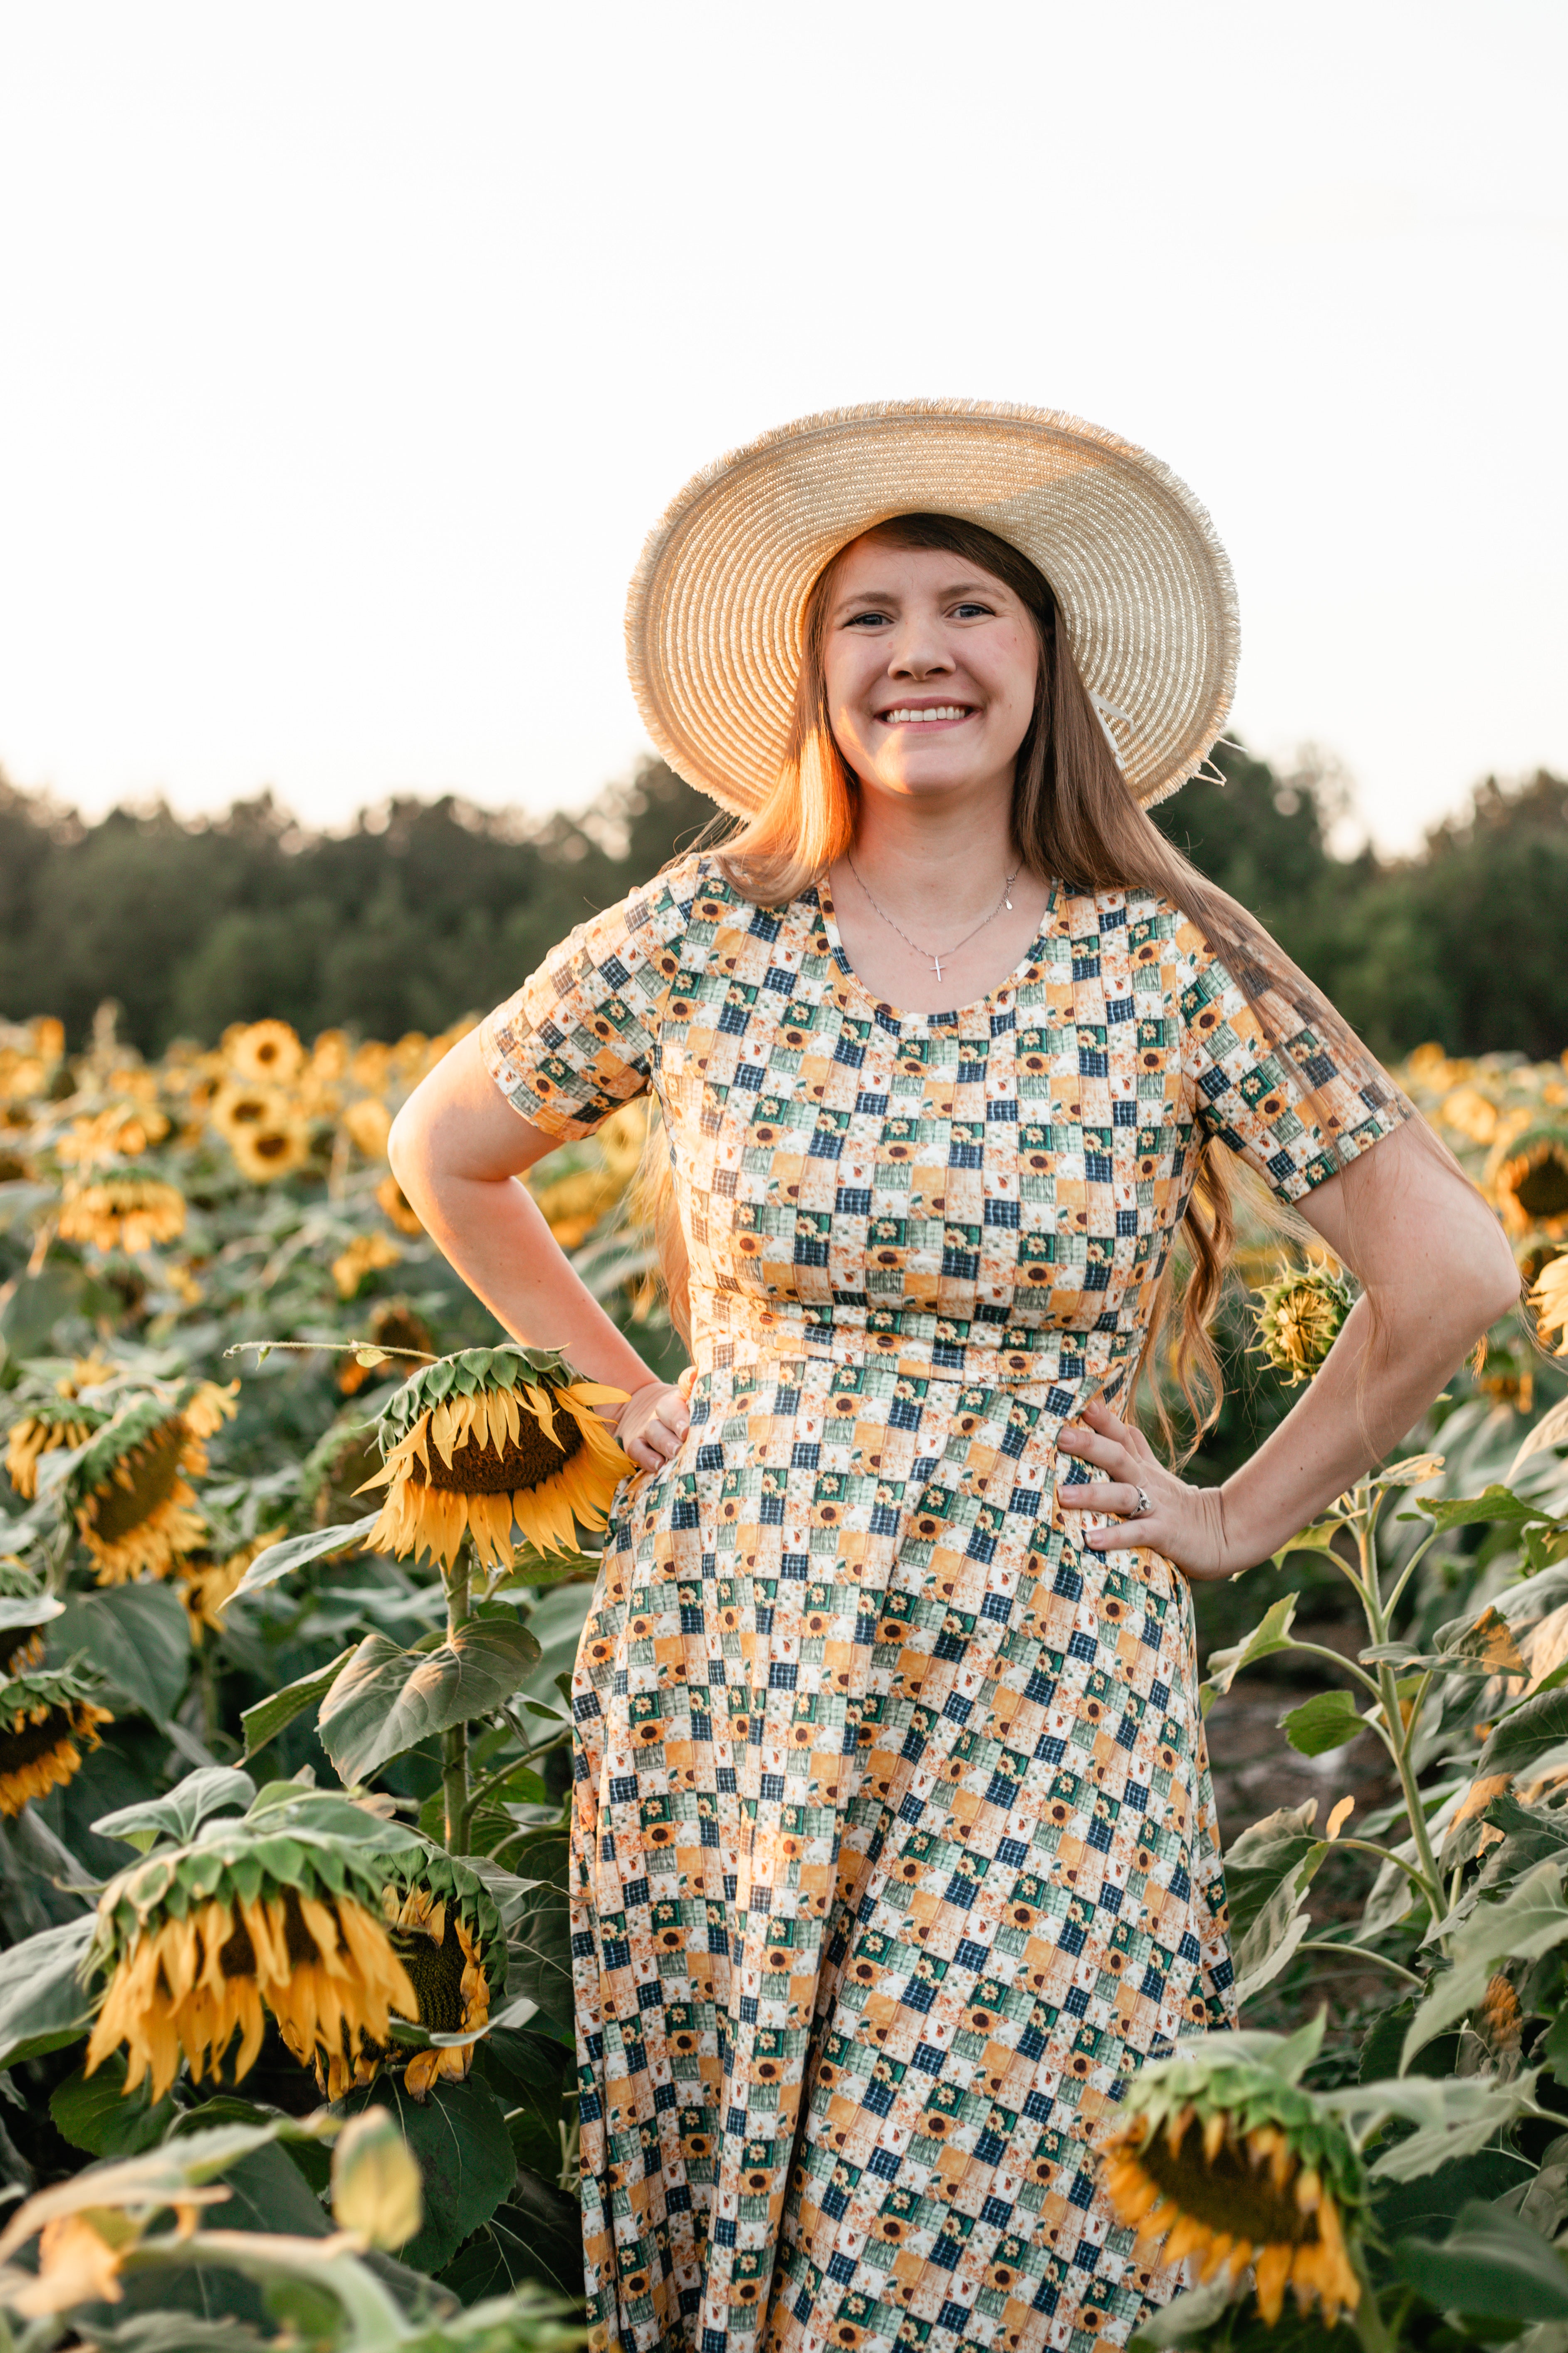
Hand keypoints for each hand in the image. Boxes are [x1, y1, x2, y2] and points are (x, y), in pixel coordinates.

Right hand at [611, 1376, 690, 1473]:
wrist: (643, 1409)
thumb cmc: (682, 1411)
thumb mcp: (688, 1398)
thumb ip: (693, 1388)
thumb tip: (695, 1374)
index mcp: (676, 1400)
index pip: (677, 1402)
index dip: (680, 1414)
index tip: (688, 1428)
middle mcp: (660, 1413)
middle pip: (664, 1414)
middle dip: (675, 1426)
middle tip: (686, 1438)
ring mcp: (646, 1429)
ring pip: (652, 1433)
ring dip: (664, 1444)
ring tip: (675, 1454)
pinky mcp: (635, 1445)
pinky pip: (637, 1451)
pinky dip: (646, 1459)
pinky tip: (657, 1466)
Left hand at [1056, 1397, 1237, 1581]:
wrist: (1223, 1534)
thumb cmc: (1179, 1504)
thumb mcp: (1157, 1473)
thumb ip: (1139, 1449)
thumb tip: (1122, 1422)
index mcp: (1143, 1467)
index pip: (1123, 1436)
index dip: (1104, 1419)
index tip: (1081, 1403)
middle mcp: (1148, 1482)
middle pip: (1119, 1458)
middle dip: (1090, 1445)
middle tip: (1061, 1436)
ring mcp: (1156, 1507)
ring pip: (1123, 1495)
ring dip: (1092, 1494)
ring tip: (1063, 1495)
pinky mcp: (1164, 1534)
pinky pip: (1136, 1534)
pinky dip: (1114, 1536)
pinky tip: (1091, 1539)